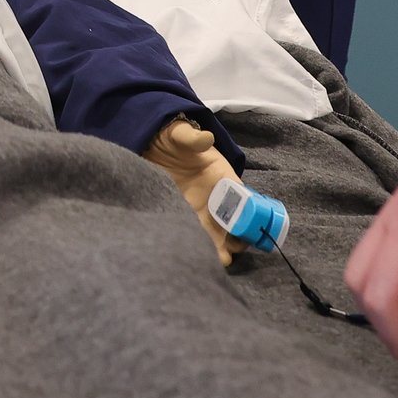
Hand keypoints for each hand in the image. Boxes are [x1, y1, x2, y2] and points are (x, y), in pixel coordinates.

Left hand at [144, 118, 242, 266]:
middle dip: (235, 241)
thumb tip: (204, 138)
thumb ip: (193, 138)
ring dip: (218, 249)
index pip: (244, 202)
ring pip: (216, 236)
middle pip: (234, 225)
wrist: (149, 144)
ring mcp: (201, 210)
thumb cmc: (172, 138)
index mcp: (224, 180)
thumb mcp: (181, 135)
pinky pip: (195, 235)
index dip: (248, 217)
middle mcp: (216, 199)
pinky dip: (198, 246)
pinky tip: (195, 256)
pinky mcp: (182, 216)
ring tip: (214, 261)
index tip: (246, 230)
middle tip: (227, 253)